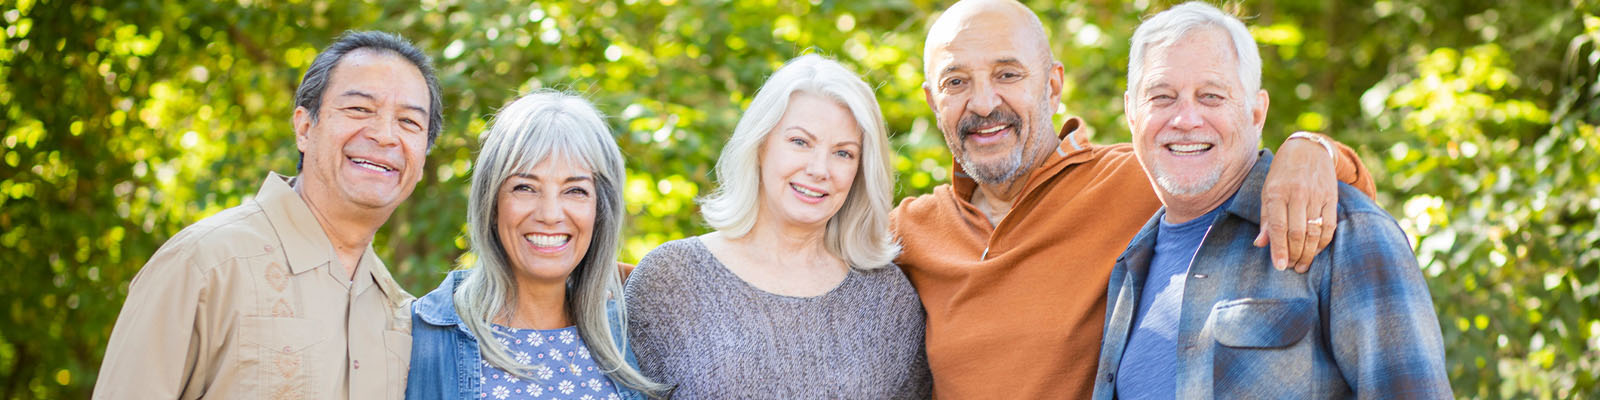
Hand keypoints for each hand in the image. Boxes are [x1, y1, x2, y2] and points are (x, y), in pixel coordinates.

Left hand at [1254, 134, 1338, 272]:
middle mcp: (1298, 194)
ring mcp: (1316, 196)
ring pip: (1314, 232)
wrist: (1308, 149)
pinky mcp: (1331, 197)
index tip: (1279, 267)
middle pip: (1297, 233)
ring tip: (1302, 265)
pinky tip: (1316, 251)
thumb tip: (1260, 244)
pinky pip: (1329, 226)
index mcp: (1277, 193)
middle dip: (1294, 255)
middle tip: (1291, 268)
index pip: (1278, 227)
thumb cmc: (1282, 174)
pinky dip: (1323, 242)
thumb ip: (1266, 219)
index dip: (1279, 249)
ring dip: (1309, 253)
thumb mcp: (1267, 191)